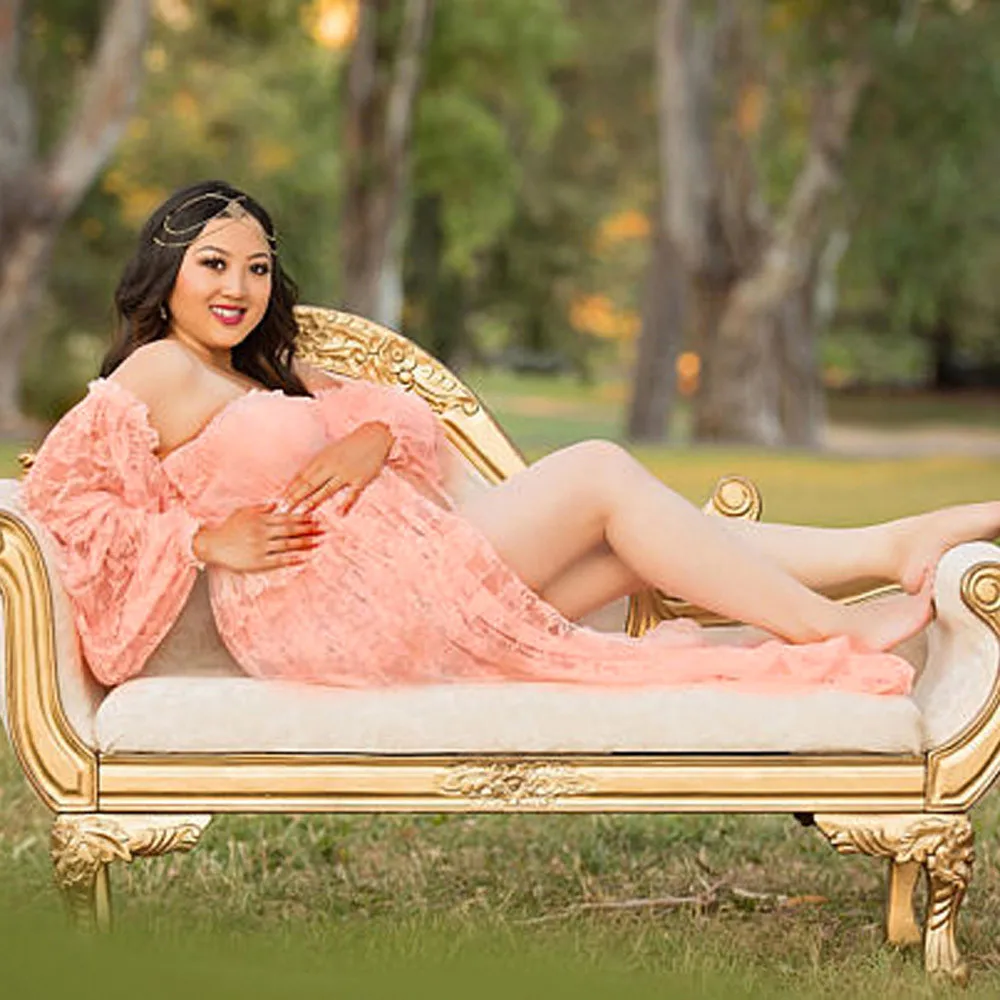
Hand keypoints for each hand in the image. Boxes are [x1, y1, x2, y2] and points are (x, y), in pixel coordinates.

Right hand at [193, 504, 322, 571]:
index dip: (302, 517)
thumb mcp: (243, 512)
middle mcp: (262, 532)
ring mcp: (260, 547)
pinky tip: (304, 558)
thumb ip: (261, 508)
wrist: (212, 545)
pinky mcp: (258, 561)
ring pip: (287, 544)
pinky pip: (279, 559)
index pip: (286, 517)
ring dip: (304, 543)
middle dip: (308, 529)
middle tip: (323, 529)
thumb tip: (277, 503)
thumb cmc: (228, 528)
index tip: (315, 517)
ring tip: (318, 542)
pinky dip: (292, 558)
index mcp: (260, 519)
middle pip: (290, 530)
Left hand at [280, 421, 392, 514]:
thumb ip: (316, 466)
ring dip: (313, 501)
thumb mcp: (330, 452)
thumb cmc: (350, 445)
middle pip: (309, 484)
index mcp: (322, 459)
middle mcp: (332, 466)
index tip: (277, 501)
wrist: (374, 436)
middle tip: (282, 510)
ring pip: (327, 489)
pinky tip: (340, 513)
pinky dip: (346, 503)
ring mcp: (346, 473)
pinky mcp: (361, 479)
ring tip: (301, 512)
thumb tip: (299, 480)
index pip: (301, 477)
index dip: (289, 490)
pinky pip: (352, 493)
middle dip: (294, 498)